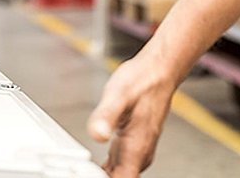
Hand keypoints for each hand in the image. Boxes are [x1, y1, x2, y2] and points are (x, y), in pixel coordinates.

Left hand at [88, 55, 176, 176]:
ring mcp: (136, 151)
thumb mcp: (118, 94)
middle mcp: (139, 154)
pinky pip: (119, 168)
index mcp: (136, 148)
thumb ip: (106, 115)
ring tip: (84, 169)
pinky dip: (105, 170)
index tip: (88, 174)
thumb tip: (97, 134)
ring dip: (103, 176)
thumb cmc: (142, 81)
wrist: (158, 71)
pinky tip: (93, 167)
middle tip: (81, 170)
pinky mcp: (132, 146)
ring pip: (120, 176)